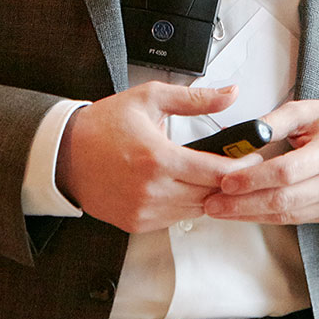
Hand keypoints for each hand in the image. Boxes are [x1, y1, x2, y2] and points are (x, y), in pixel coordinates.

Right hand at [57, 82, 259, 233]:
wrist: (65, 154)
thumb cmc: (104, 125)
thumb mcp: (150, 98)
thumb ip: (195, 98)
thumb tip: (230, 94)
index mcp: (157, 159)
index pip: (215, 173)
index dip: (241, 168)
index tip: (253, 158)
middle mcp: (151, 191)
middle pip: (210, 195)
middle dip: (228, 181)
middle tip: (236, 165)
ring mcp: (143, 211)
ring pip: (196, 210)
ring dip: (207, 194)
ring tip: (209, 173)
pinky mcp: (136, 223)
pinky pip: (175, 218)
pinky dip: (184, 204)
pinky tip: (182, 185)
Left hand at [202, 100, 318, 224]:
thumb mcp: (310, 110)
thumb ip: (276, 120)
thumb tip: (242, 133)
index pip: (287, 171)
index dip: (254, 179)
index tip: (226, 181)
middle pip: (284, 200)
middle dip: (243, 205)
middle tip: (212, 203)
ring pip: (287, 215)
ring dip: (250, 215)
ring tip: (220, 209)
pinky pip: (294, 219)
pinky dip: (267, 216)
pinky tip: (245, 211)